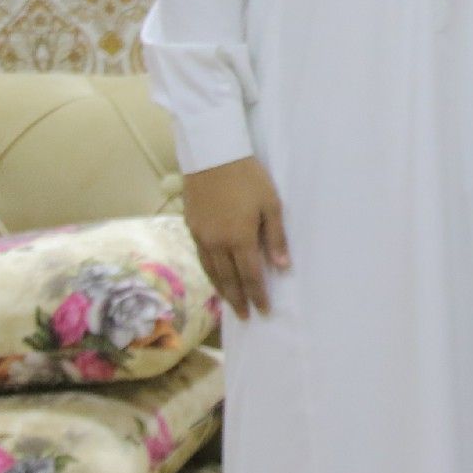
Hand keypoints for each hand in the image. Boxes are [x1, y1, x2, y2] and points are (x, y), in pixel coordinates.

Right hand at [182, 157, 288, 320]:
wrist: (213, 156)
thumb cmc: (249, 178)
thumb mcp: (271, 205)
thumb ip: (276, 238)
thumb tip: (282, 267)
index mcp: (239, 238)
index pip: (250, 276)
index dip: (257, 295)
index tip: (264, 311)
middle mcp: (217, 243)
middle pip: (228, 279)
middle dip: (238, 299)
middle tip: (245, 316)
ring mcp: (201, 236)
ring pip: (211, 271)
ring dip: (222, 290)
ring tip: (230, 303)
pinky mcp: (191, 227)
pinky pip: (201, 258)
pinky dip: (210, 273)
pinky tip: (215, 277)